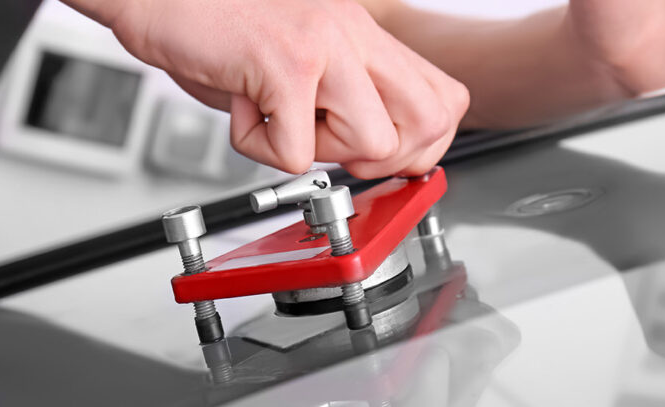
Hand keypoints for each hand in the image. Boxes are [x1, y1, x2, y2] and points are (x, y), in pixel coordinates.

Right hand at [105, 0, 468, 175]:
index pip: (446, 99)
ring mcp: (325, 46)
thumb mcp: (303, 58)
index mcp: (365, 35)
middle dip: (386, 158)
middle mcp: (354, 34)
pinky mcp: (285, 65)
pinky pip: (296, 153)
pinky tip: (242, 107)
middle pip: (430, 121)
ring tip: (281, 118)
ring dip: (321, 153)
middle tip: (334, 144)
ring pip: (374, 143)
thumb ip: (345, 97)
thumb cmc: (218, 29)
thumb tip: (380, 154)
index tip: (380, 152)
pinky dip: (260, 148)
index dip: (422, 144)